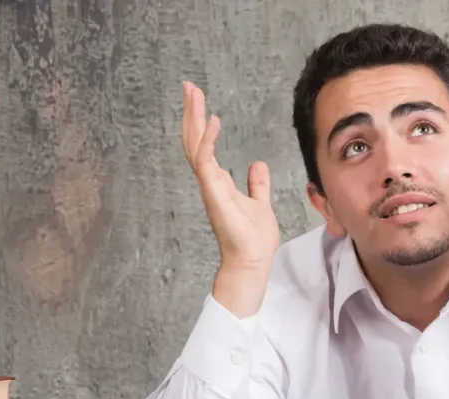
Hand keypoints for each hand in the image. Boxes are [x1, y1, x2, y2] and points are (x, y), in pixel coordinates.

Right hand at [182, 81, 280, 271]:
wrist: (252, 261)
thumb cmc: (253, 239)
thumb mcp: (260, 203)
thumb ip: (256, 184)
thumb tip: (257, 164)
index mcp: (219, 181)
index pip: (204, 145)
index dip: (201, 122)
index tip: (199, 99)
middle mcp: (210, 181)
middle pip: (194, 140)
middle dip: (191, 113)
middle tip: (188, 86)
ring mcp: (209, 186)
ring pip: (195, 145)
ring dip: (193, 119)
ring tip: (193, 94)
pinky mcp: (214, 193)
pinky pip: (206, 161)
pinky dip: (209, 140)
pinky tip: (213, 122)